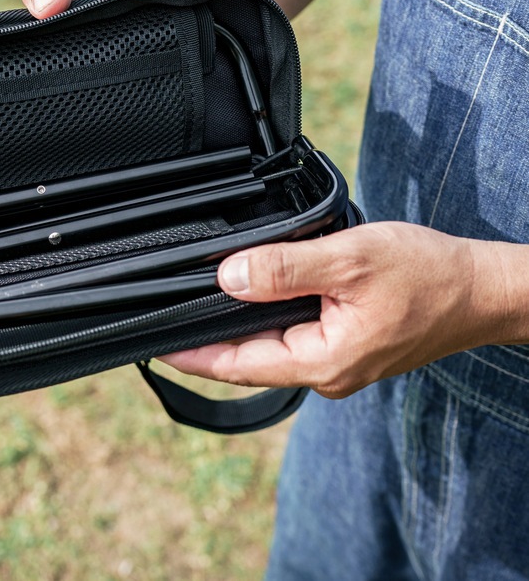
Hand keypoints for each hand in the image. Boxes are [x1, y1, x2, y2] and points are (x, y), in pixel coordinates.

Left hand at [160, 222, 513, 397]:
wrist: (481, 288)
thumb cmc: (427, 275)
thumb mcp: (348, 260)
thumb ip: (284, 270)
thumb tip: (228, 277)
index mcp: (324, 362)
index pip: (238, 365)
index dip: (191, 355)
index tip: (151, 344)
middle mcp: (326, 371)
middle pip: (248, 358)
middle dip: (205, 340)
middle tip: (162, 315)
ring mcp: (336, 360)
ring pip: (269, 345)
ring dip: (234, 326)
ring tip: (194, 303)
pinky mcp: (344, 344)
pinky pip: (291, 334)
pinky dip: (264, 316)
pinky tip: (249, 296)